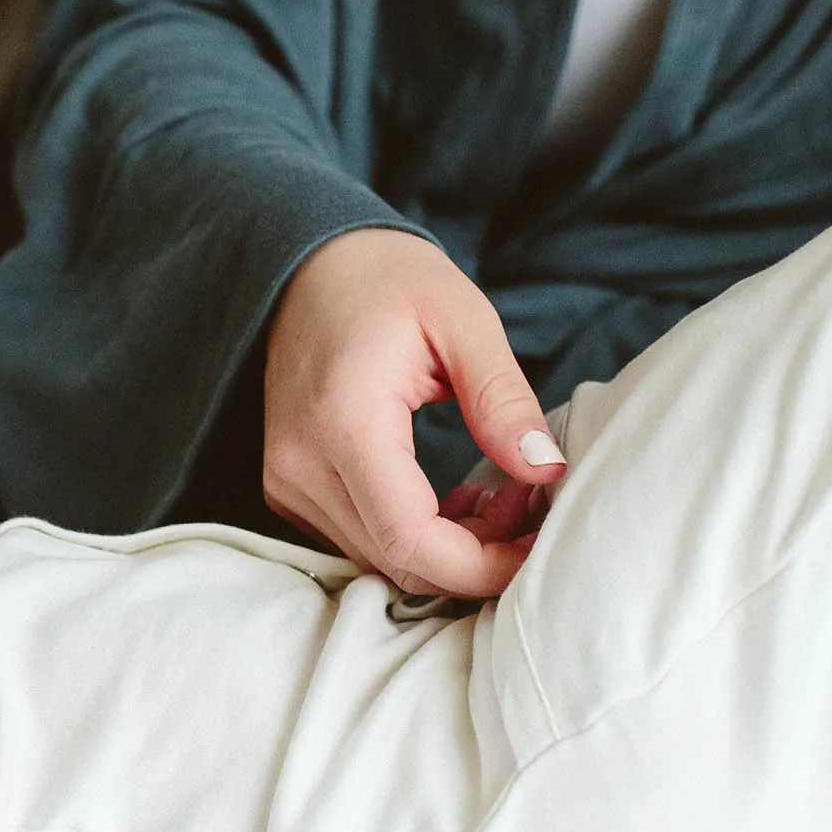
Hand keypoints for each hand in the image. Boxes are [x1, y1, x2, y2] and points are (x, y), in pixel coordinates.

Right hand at [262, 230, 564, 596]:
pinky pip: (360, 543)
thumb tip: (545, 470)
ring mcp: (287, 482)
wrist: (307, 266)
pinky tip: (454, 499)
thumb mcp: (463, 318)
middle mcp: (300, 465)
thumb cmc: (386, 280)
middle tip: (527, 509)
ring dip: (449, 550)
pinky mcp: (289, 490)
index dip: (479, 565)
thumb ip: (503, 398)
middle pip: (396, 561)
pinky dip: (416, 538)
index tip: (535, 548)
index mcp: (344, 421)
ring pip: (379, 561)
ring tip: (497, 496)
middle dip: (474, 559)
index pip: (410, 537)